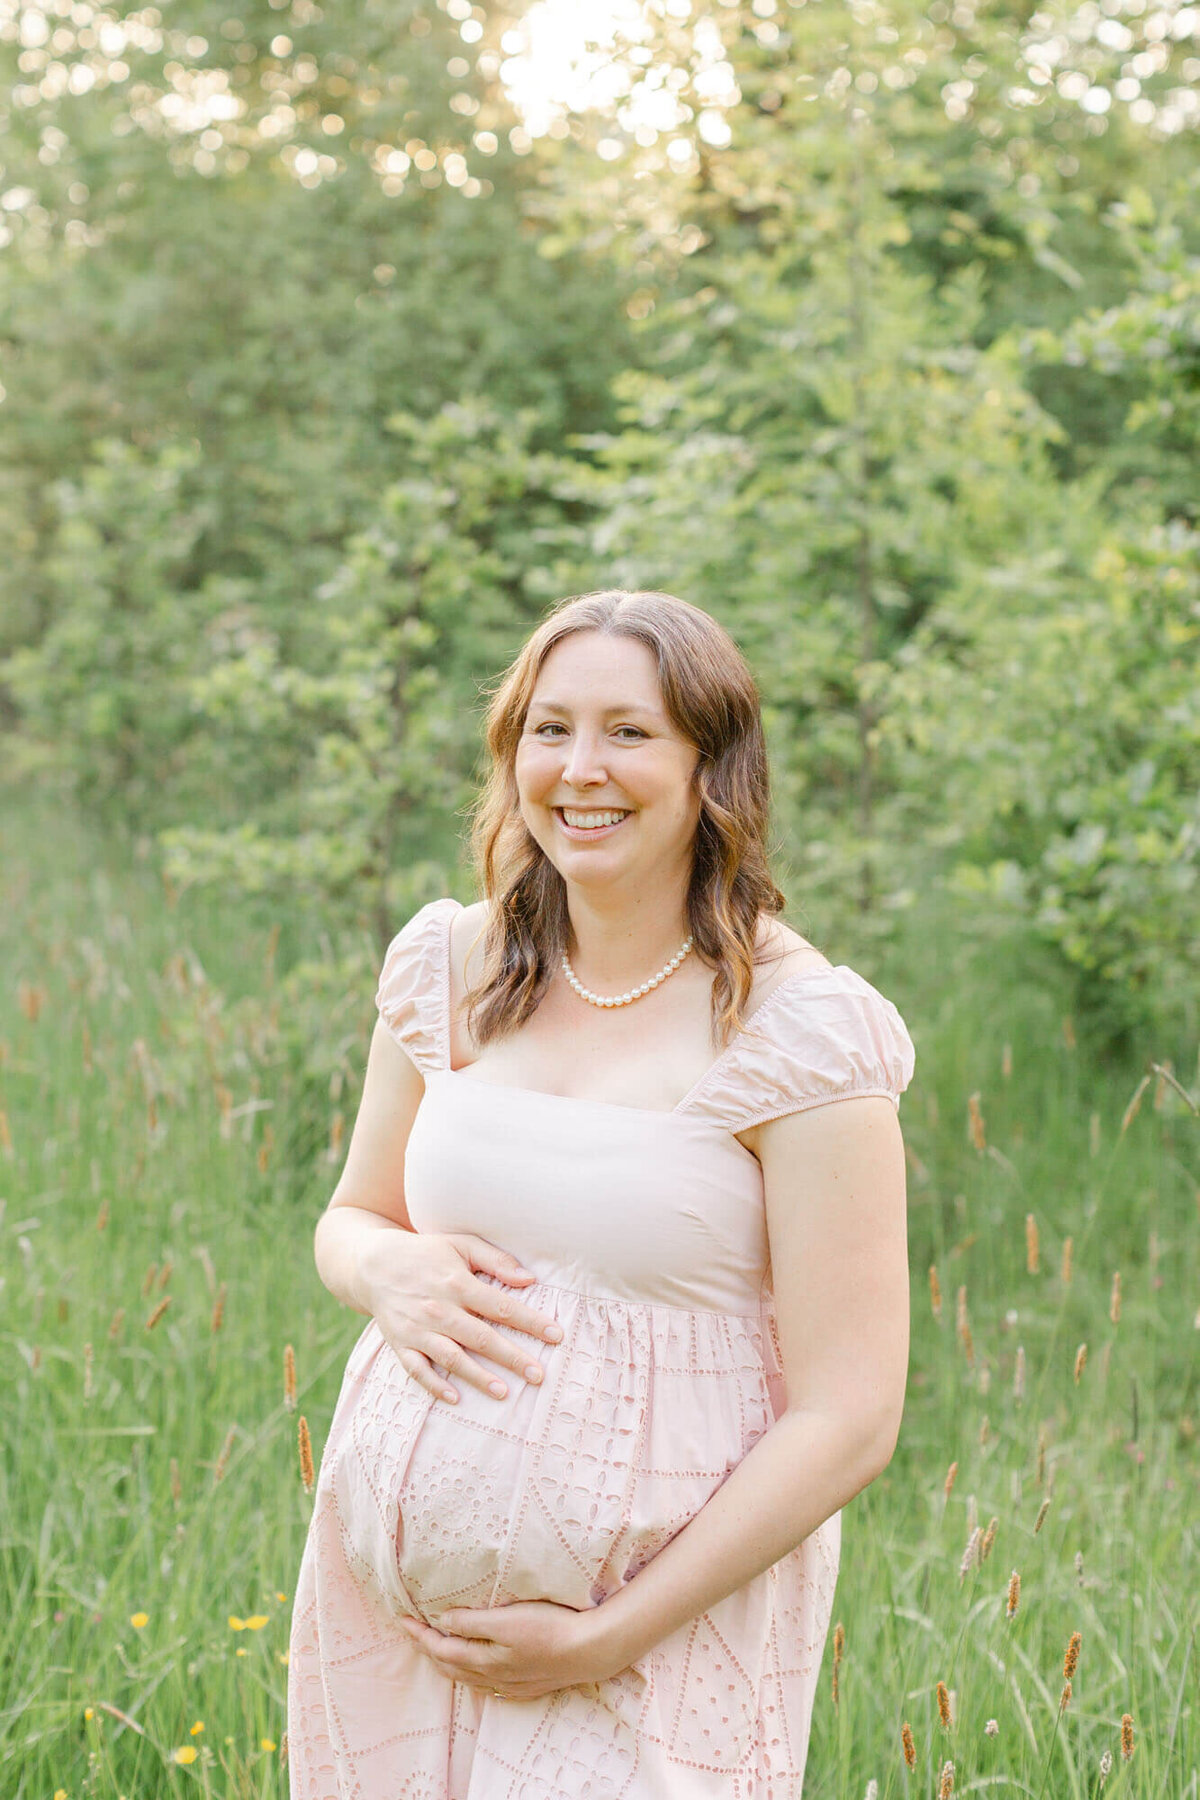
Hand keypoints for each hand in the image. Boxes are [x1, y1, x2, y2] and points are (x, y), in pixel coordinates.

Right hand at [359, 1230, 563, 1405]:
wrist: (372, 1264)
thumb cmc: (424, 1252)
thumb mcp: (460, 1244)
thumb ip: (495, 1260)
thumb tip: (529, 1279)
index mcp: (458, 1283)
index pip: (502, 1307)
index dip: (531, 1322)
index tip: (556, 1335)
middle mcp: (439, 1309)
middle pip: (481, 1337)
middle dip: (512, 1358)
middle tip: (539, 1375)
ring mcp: (418, 1330)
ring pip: (452, 1358)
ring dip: (477, 1377)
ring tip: (503, 1393)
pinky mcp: (401, 1344)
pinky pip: (417, 1369)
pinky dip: (434, 1385)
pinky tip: (455, 1399)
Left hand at [396, 1599, 632, 1702]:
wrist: (587, 1651)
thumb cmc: (549, 1628)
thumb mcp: (506, 1619)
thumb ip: (472, 1623)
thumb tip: (441, 1622)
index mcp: (484, 1659)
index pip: (441, 1647)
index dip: (419, 1633)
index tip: (401, 1618)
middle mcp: (492, 1677)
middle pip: (449, 1665)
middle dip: (427, 1649)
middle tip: (412, 1632)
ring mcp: (509, 1685)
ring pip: (466, 1677)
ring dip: (446, 1662)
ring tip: (435, 1649)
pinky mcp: (525, 1686)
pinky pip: (485, 1684)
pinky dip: (469, 1674)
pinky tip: (474, 1670)